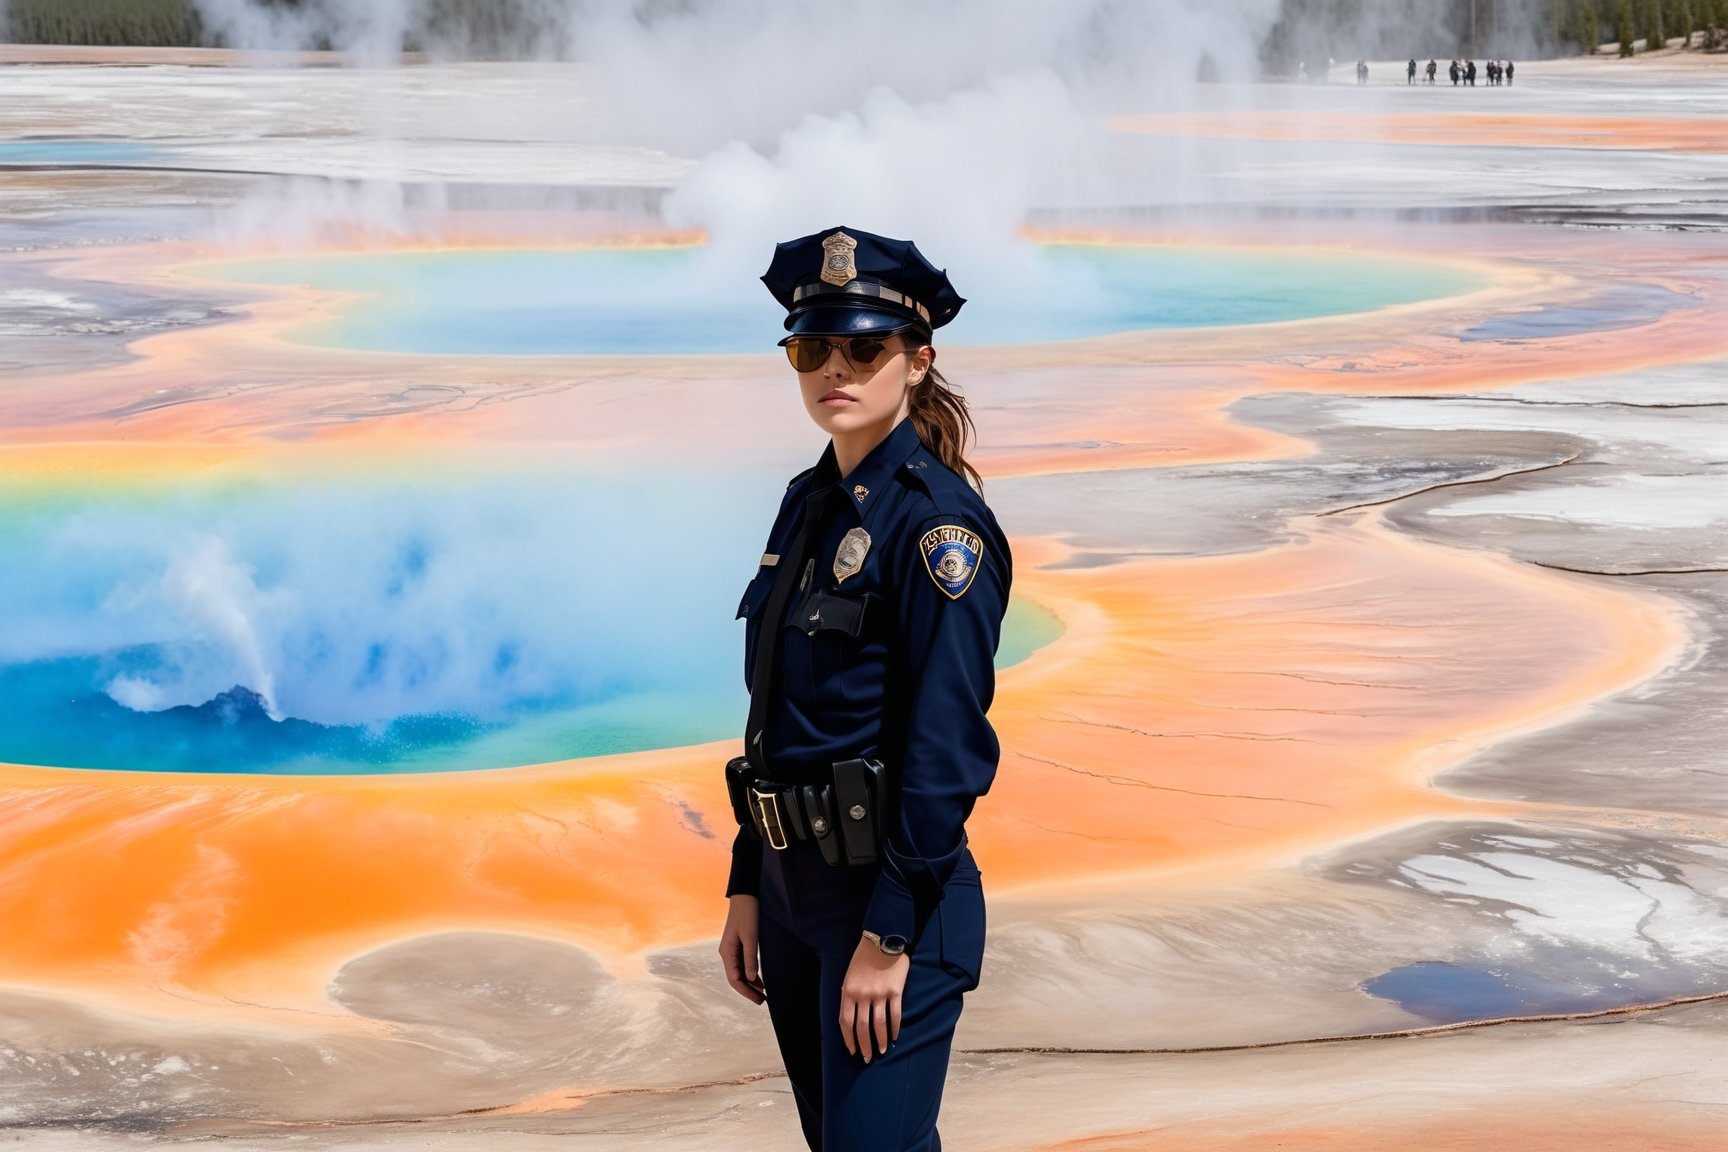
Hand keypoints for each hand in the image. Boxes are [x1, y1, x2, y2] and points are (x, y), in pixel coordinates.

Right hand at [719, 894, 765, 1003]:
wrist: (745, 895)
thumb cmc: (748, 914)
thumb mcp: (751, 936)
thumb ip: (750, 958)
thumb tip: (751, 979)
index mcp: (727, 952)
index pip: (735, 979)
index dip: (746, 992)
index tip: (759, 1000)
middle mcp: (727, 953)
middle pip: (736, 978)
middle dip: (748, 991)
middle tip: (763, 1001)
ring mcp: (732, 950)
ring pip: (740, 973)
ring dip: (750, 984)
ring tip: (763, 994)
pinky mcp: (739, 945)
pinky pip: (743, 964)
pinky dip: (751, 974)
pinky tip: (760, 980)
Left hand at [839, 934, 910, 1062]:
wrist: (883, 939)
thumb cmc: (864, 958)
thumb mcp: (849, 976)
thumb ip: (849, 996)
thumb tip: (850, 1017)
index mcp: (848, 992)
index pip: (845, 1022)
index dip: (849, 1039)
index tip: (852, 1051)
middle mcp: (862, 995)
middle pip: (862, 1028)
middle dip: (864, 1046)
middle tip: (867, 1058)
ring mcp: (879, 994)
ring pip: (879, 1025)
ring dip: (881, 1041)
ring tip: (882, 1051)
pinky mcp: (895, 991)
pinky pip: (895, 1015)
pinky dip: (895, 1028)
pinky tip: (895, 1036)